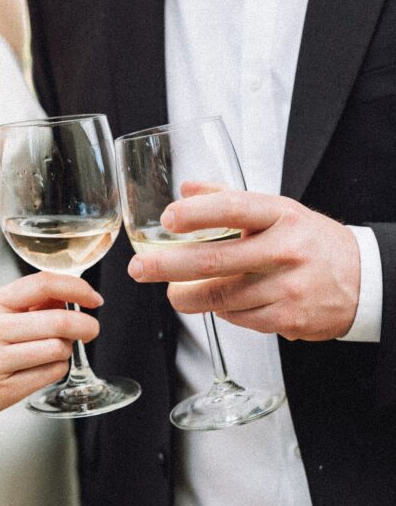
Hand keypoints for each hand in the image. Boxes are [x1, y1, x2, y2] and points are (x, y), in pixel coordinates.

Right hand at [0, 272, 102, 421]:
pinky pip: (50, 375)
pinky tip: (42, 366)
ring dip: (66, 349)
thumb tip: (71, 295)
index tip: (94, 299)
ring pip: (58, 350)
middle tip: (90, 329)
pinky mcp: (3, 391)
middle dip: (85, 326)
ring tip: (53, 350)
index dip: (78, 288)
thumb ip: (28, 302)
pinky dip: (56, 369)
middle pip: (59, 321)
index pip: (44, 285)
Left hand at [127, 186, 359, 340]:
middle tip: (139, 269)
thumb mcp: (278, 211)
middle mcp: (286, 249)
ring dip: (188, 296)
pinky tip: (222, 303)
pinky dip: (221, 311)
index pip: (234, 208)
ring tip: (174, 292)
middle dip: (166, 266)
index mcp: (282, 215)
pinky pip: (237, 317)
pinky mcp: (288, 318)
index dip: (196, 213)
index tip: (167, 219)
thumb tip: (186, 187)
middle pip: (213, 260)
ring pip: (219, 296)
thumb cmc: (310, 242)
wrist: (366, 281)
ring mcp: (288, 286)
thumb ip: (229, 198)